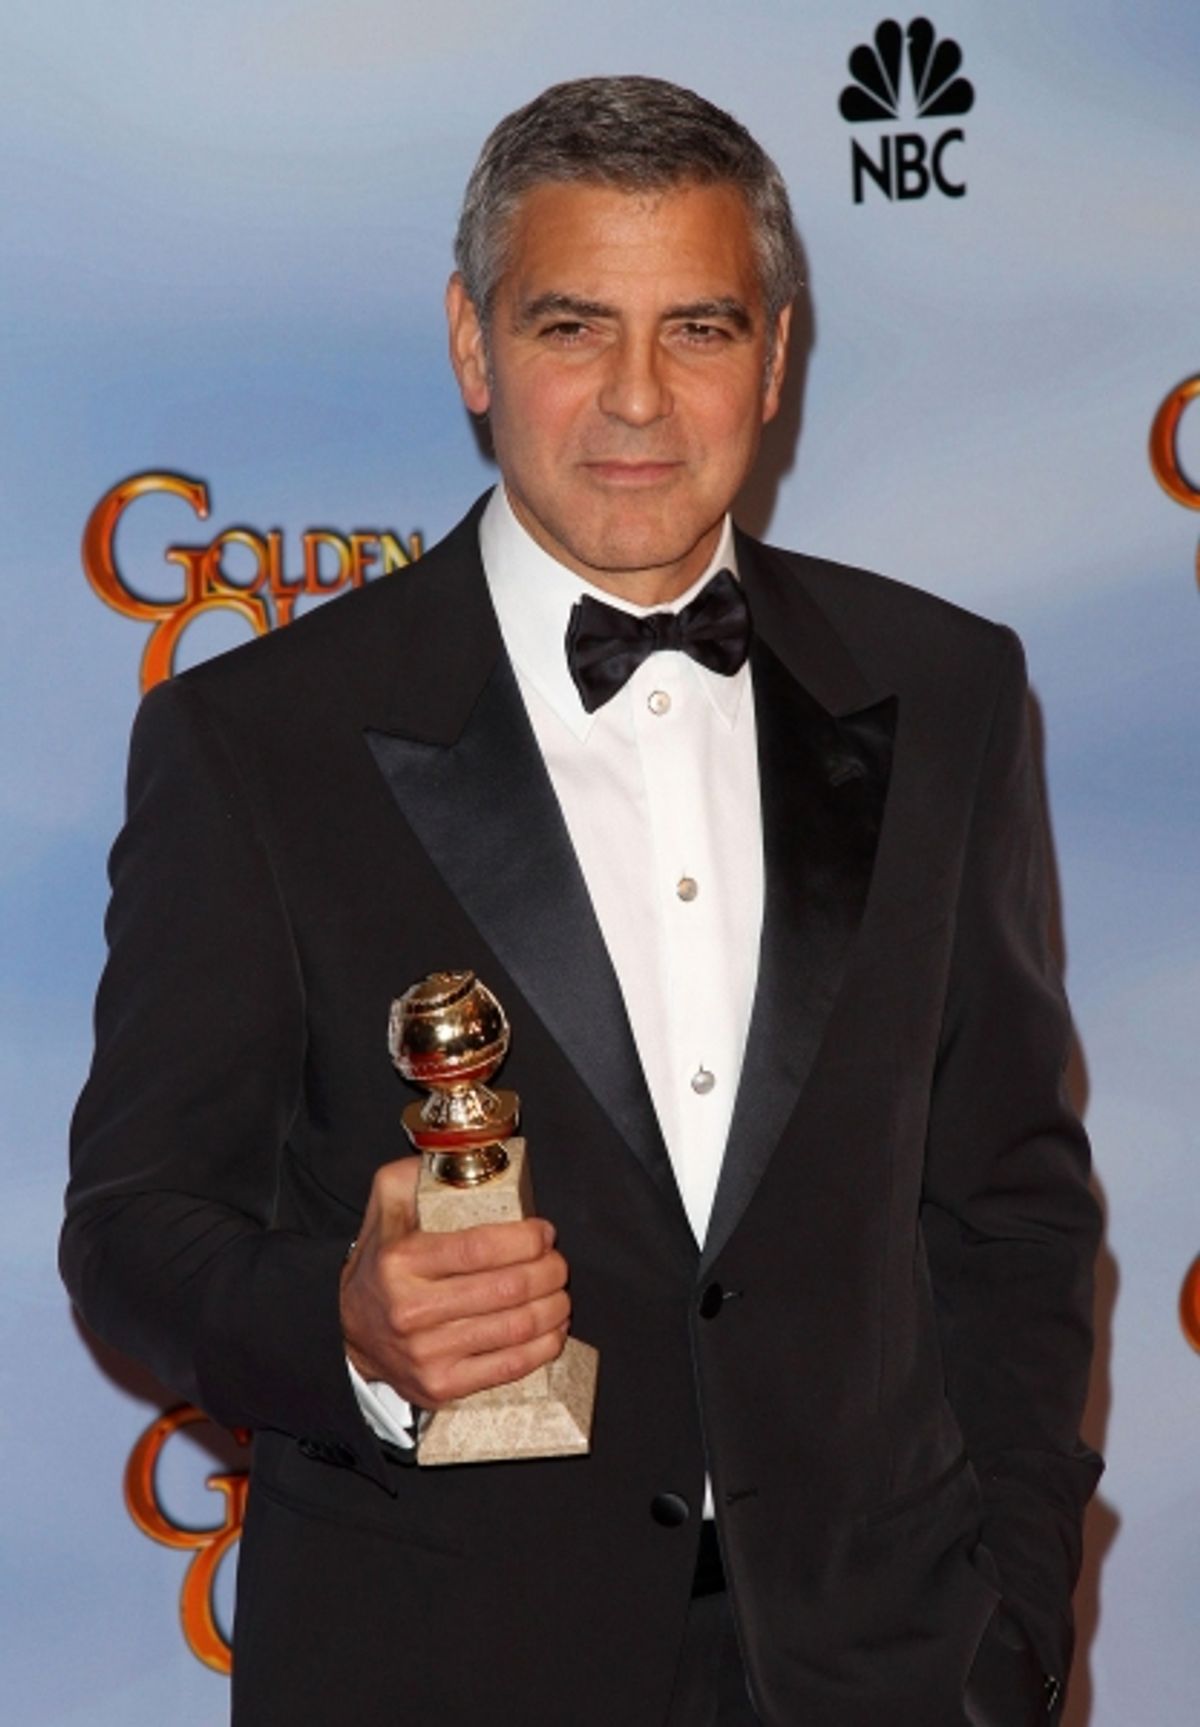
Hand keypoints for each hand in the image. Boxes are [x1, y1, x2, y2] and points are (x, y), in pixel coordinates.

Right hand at [339, 1157, 569, 1408]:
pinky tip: (552, 1329)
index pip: (481, 1247)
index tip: (544, 1232)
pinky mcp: (441, 1385)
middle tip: (558, 1262)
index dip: (526, 1239)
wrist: (346, 1333)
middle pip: (507, 1289)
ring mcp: (427, 1353)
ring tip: (560, 1292)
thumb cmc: (379, 1265)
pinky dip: (543, 1347)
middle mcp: (411, 1310)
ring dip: (553, 1307)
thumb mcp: (386, 1206)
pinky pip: (508, 1367)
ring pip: (514, 1329)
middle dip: (549, 1272)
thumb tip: (462, 1155)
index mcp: (401, 1261)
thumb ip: (418, 1174)